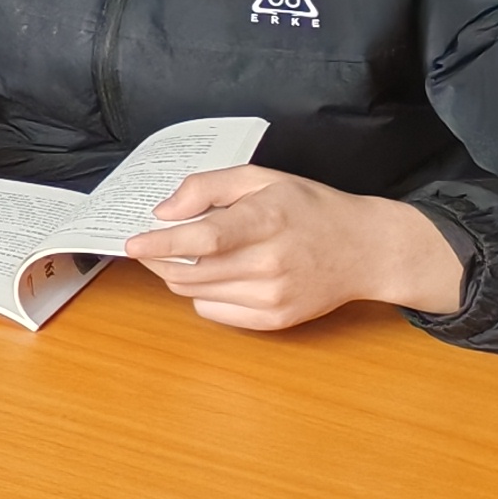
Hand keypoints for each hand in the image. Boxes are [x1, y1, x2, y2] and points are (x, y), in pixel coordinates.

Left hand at [121, 167, 467, 332]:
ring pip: (196, 293)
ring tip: (185, 257)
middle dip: (160, 260)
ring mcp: (275, 296)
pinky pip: (215, 312)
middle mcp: (271, 262)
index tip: (132, 244)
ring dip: (178, 276)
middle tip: (151, 246)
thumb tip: (164, 213)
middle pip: (191, 271)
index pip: (203, 239)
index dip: (161, 243)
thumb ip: (207, 187)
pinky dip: (202, 295)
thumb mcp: (261, 178)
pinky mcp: (277, 320)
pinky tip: (217, 276)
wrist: (365, 249)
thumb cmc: (310, 208)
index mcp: (266, 220)